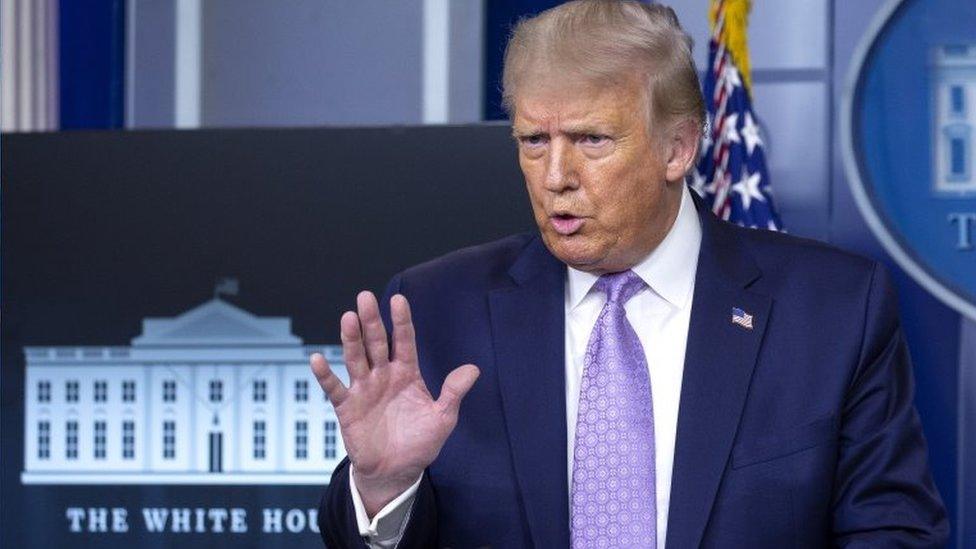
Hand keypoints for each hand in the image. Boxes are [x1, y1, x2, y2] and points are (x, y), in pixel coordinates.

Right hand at [310, 291, 479, 516]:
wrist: (397, 472)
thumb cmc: (420, 443)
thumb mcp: (443, 418)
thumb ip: (453, 393)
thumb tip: (473, 369)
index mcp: (407, 373)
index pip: (404, 341)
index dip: (401, 321)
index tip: (399, 300)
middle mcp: (383, 375)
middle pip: (376, 343)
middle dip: (371, 321)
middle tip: (365, 297)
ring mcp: (364, 389)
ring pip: (355, 358)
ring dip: (350, 339)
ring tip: (348, 318)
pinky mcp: (347, 407)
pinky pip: (335, 388)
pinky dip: (325, 375)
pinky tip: (317, 359)